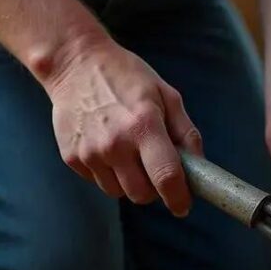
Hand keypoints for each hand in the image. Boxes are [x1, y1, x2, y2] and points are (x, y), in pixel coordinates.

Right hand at [45, 41, 203, 216]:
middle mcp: (115, 144)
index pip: (166, 177)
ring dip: (130, 182)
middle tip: (156, 170)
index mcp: (144, 126)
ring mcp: (90, 152)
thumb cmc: (127, 77)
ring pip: (119, 192)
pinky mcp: (72, 157)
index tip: (183, 205)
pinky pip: (98, 181)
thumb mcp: (167, 95)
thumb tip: (199, 166)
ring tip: (130, 153)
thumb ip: (186, 132)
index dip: (178, 198)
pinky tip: (108, 147)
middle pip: (142, 194)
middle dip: (155, 189)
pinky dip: (108, 173)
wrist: (75, 64)